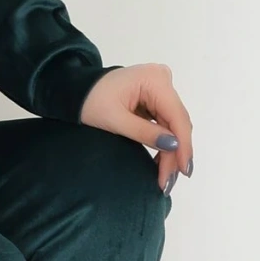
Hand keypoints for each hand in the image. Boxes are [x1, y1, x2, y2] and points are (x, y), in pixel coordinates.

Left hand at [79, 63, 192, 192]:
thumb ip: (145, 133)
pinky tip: (162, 161)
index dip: (183, 145)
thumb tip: (173, 145)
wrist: (76, 90)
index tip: (183, 170)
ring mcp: (160, 88)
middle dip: (175, 153)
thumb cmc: (89, 101)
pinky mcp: (155, 98)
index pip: (177, 117)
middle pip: (177, 122)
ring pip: (173, 125)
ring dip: (171, 151)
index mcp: (154, 79)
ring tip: (166, 177)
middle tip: (168, 181)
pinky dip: (164, 142)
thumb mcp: (115, 120)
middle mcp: (163, 80)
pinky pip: (165, 123)